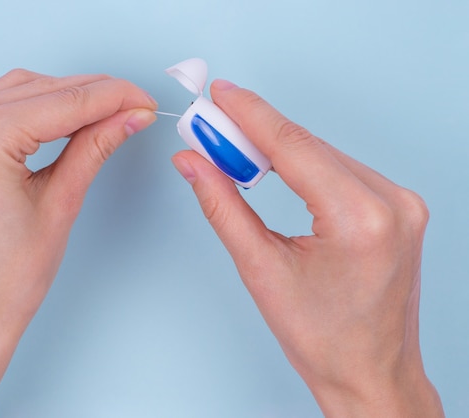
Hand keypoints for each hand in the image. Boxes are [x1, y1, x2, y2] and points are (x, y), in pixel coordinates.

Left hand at [0, 70, 156, 416]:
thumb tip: (129, 116)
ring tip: (107, 111)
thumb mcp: (61, 205)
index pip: (63, 102)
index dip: (113, 97)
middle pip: (41, 89)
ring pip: (20, 91)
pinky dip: (35, 106)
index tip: (143, 99)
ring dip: (65, 96)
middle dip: (93, 94)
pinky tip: (64, 116)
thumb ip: (95, 148)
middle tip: (134, 106)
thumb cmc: (5, 279)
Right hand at [172, 80, 443, 416]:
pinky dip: (306, 162)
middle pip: (309, 145)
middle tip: (214, 124)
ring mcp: (401, 203)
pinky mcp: (399, 207)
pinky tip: (277, 163)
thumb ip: (223, 206)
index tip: (221, 95)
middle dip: (257, 132)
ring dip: (280, 147)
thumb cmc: (324, 338)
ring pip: (325, 153)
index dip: (250, 115)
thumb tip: (195, 164)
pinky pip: (343, 168)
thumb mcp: (260, 269)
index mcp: (360, 220)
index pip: (293, 146)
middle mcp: (391, 203)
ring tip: (236, 150)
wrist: (369, 372)